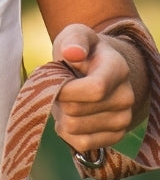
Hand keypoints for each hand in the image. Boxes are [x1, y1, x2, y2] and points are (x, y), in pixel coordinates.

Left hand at [51, 23, 138, 153]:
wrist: (94, 69)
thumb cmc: (80, 51)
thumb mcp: (74, 35)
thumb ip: (73, 40)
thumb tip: (72, 52)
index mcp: (118, 69)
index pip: (95, 89)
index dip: (66, 90)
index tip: (53, 82)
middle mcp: (126, 97)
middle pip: (77, 111)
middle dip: (58, 100)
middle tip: (59, 88)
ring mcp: (123, 119)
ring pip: (74, 129)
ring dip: (60, 116)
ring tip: (65, 100)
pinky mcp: (114, 136)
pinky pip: (80, 143)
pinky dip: (66, 132)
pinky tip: (69, 116)